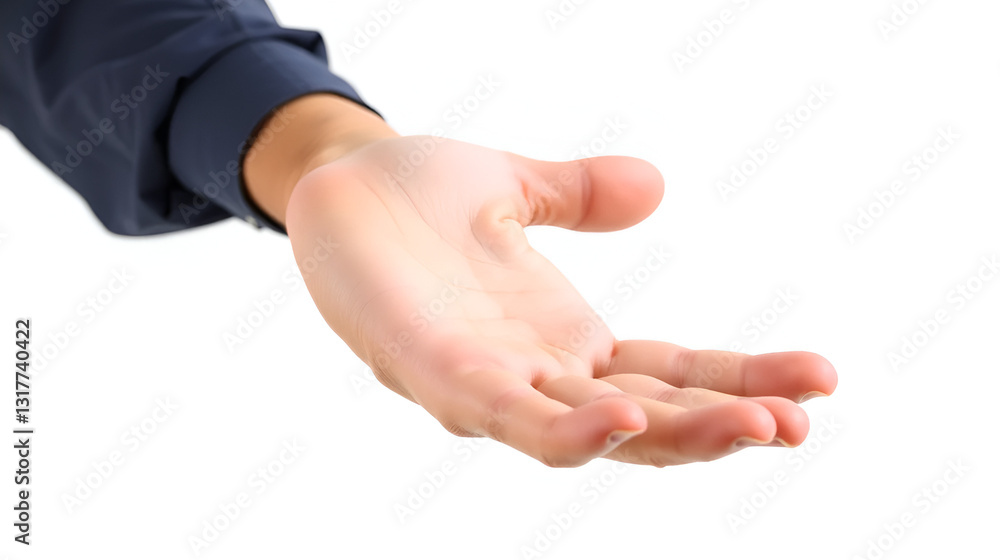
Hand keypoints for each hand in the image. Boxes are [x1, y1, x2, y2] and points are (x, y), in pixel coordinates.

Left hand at [249, 96, 837, 467]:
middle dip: (724, 424)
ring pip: (589, 434)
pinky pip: (508, 415)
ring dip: (672, 438)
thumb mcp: (516, 185)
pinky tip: (623, 421)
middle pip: (647, 418)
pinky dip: (565, 431)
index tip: (820, 377)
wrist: (334, 181)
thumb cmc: (416, 195)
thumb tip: (655, 185)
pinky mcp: (436, 370)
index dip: (741, 380)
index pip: (670, 373)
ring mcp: (489, 380)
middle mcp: (537, 372)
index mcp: (565, 338)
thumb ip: (578, 195)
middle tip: (802, 422)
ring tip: (756, 426)